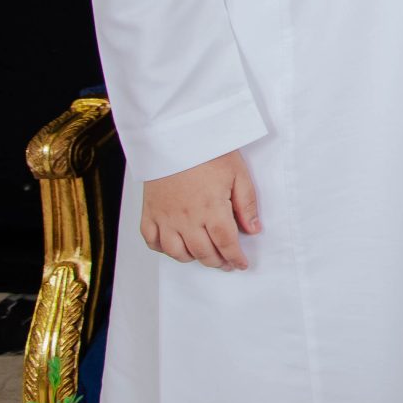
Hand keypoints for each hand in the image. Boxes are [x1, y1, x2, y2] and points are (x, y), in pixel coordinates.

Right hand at [140, 150, 260, 269]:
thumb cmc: (209, 152)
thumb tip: (254, 230)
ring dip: (192, 258)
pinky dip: (163, 249)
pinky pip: (152, 241)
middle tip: (226, 262)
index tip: (241, 265)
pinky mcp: (149, 212)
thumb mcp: (238, 173)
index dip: (235, 258)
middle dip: (217, 261)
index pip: (226, 243)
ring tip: (204, 254)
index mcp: (212, 209)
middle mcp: (187, 218)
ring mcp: (165, 217)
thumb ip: (246, 204)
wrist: (174, 137)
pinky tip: (174, 246)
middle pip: (202, 252)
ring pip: (176, 252)